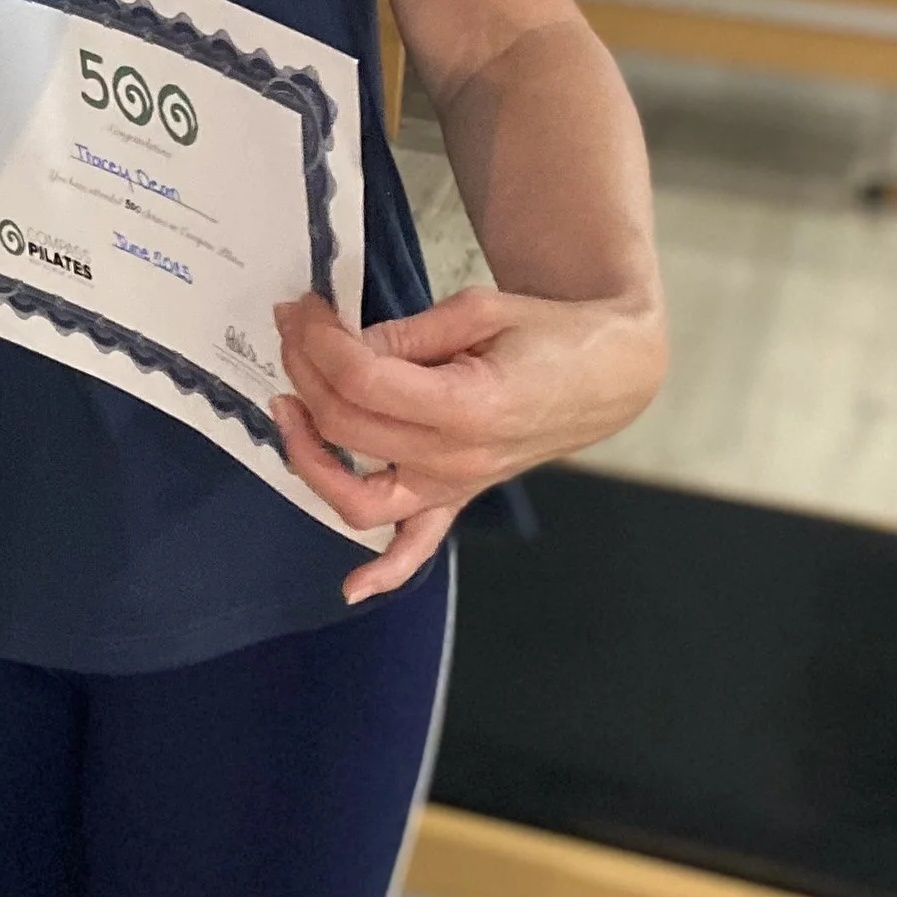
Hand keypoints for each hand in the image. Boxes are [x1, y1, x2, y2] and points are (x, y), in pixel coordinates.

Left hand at [270, 283, 663, 605]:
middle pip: (347, 427)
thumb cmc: (550, 335)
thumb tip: (343, 345)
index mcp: (467, 405)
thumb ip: (406, 333)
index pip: (361, 379)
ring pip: (359, 499)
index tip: (301, 308)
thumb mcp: (480, 309)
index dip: (318, 339)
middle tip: (292, 326)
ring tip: (289, 407)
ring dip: (308, 457)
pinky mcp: (459, 498)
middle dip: (305, 369)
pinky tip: (352, 588)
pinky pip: (419, 548)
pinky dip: (384, 572)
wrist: (607, 375)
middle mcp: (457, 459)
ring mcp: (457, 487)